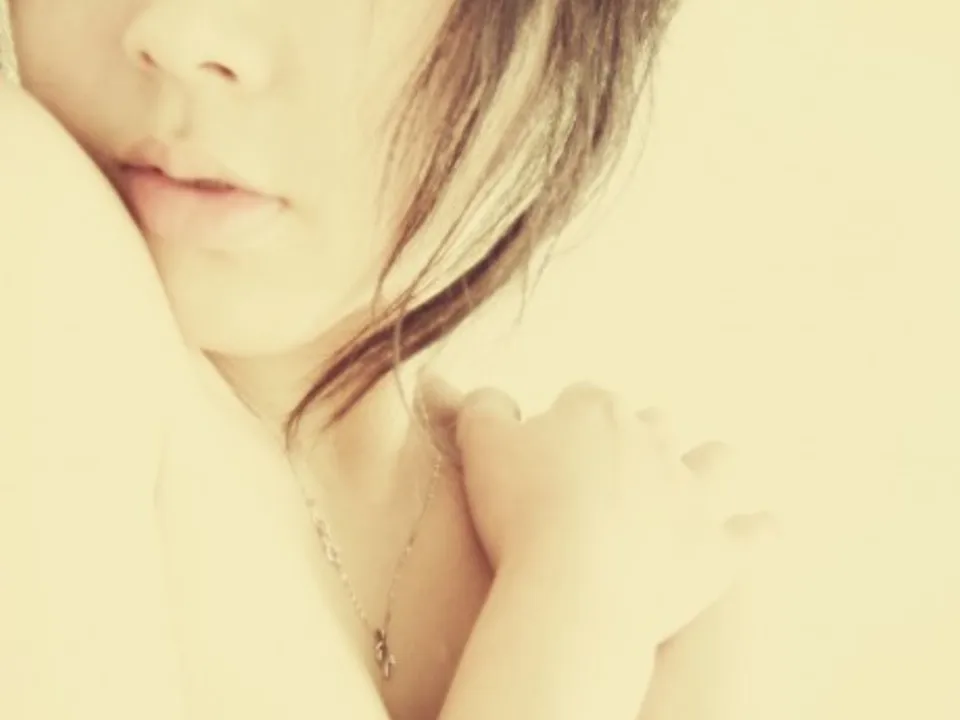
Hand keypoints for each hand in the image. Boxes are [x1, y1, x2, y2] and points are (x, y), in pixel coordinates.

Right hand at [417, 375, 774, 646]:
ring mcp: (692, 494)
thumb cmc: (520, 511)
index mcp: (597, 411)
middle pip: (653, 423)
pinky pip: (755, 533)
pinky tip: (761, 528)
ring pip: (717, 461)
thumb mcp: (481, 443)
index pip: (584, 399)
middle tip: (610, 472)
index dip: (565, 423)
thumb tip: (489, 395)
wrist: (574, 581)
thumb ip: (481, 406)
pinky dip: (759, 530)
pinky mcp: (718, 549)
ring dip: (709, 466)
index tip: (548, 453)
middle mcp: (653, 441)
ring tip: (695, 481)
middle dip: (637, 438)